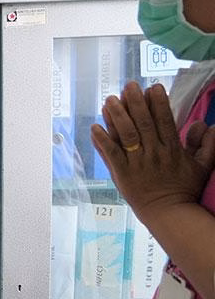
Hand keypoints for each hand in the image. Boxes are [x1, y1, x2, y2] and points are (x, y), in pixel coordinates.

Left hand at [90, 82, 214, 224]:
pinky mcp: (122, 174)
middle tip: (129, 86)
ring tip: (110, 100)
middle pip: (143, 123)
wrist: (169, 213)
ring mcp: (137, 163)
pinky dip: (103, 141)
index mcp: (172, 149)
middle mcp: (154, 153)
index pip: (164, 121)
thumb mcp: (202, 166)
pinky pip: (112, 154)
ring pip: (126, 135)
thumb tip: (206, 124)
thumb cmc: (184, 189)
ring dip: (117, 116)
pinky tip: (95, 127)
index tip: (153, 87)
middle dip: (136, 102)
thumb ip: (206, 145)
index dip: (158, 103)